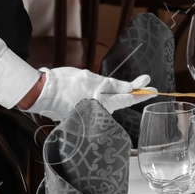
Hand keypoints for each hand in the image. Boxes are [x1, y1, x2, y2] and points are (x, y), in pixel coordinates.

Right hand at [30, 68, 150, 120]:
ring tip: (134, 86)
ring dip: (121, 95)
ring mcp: (90, 112)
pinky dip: (103, 99)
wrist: (42, 91)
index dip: (140, 92)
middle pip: (121, 101)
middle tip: (149, 87)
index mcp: (101, 100)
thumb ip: (111, 85)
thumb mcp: (91, 78)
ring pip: (110, 103)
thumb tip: (128, 89)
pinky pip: (97, 106)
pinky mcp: (82, 114)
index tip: (152, 88)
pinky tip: (106, 93)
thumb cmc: (64, 82)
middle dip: (136, 93)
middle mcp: (97, 109)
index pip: (126, 97)